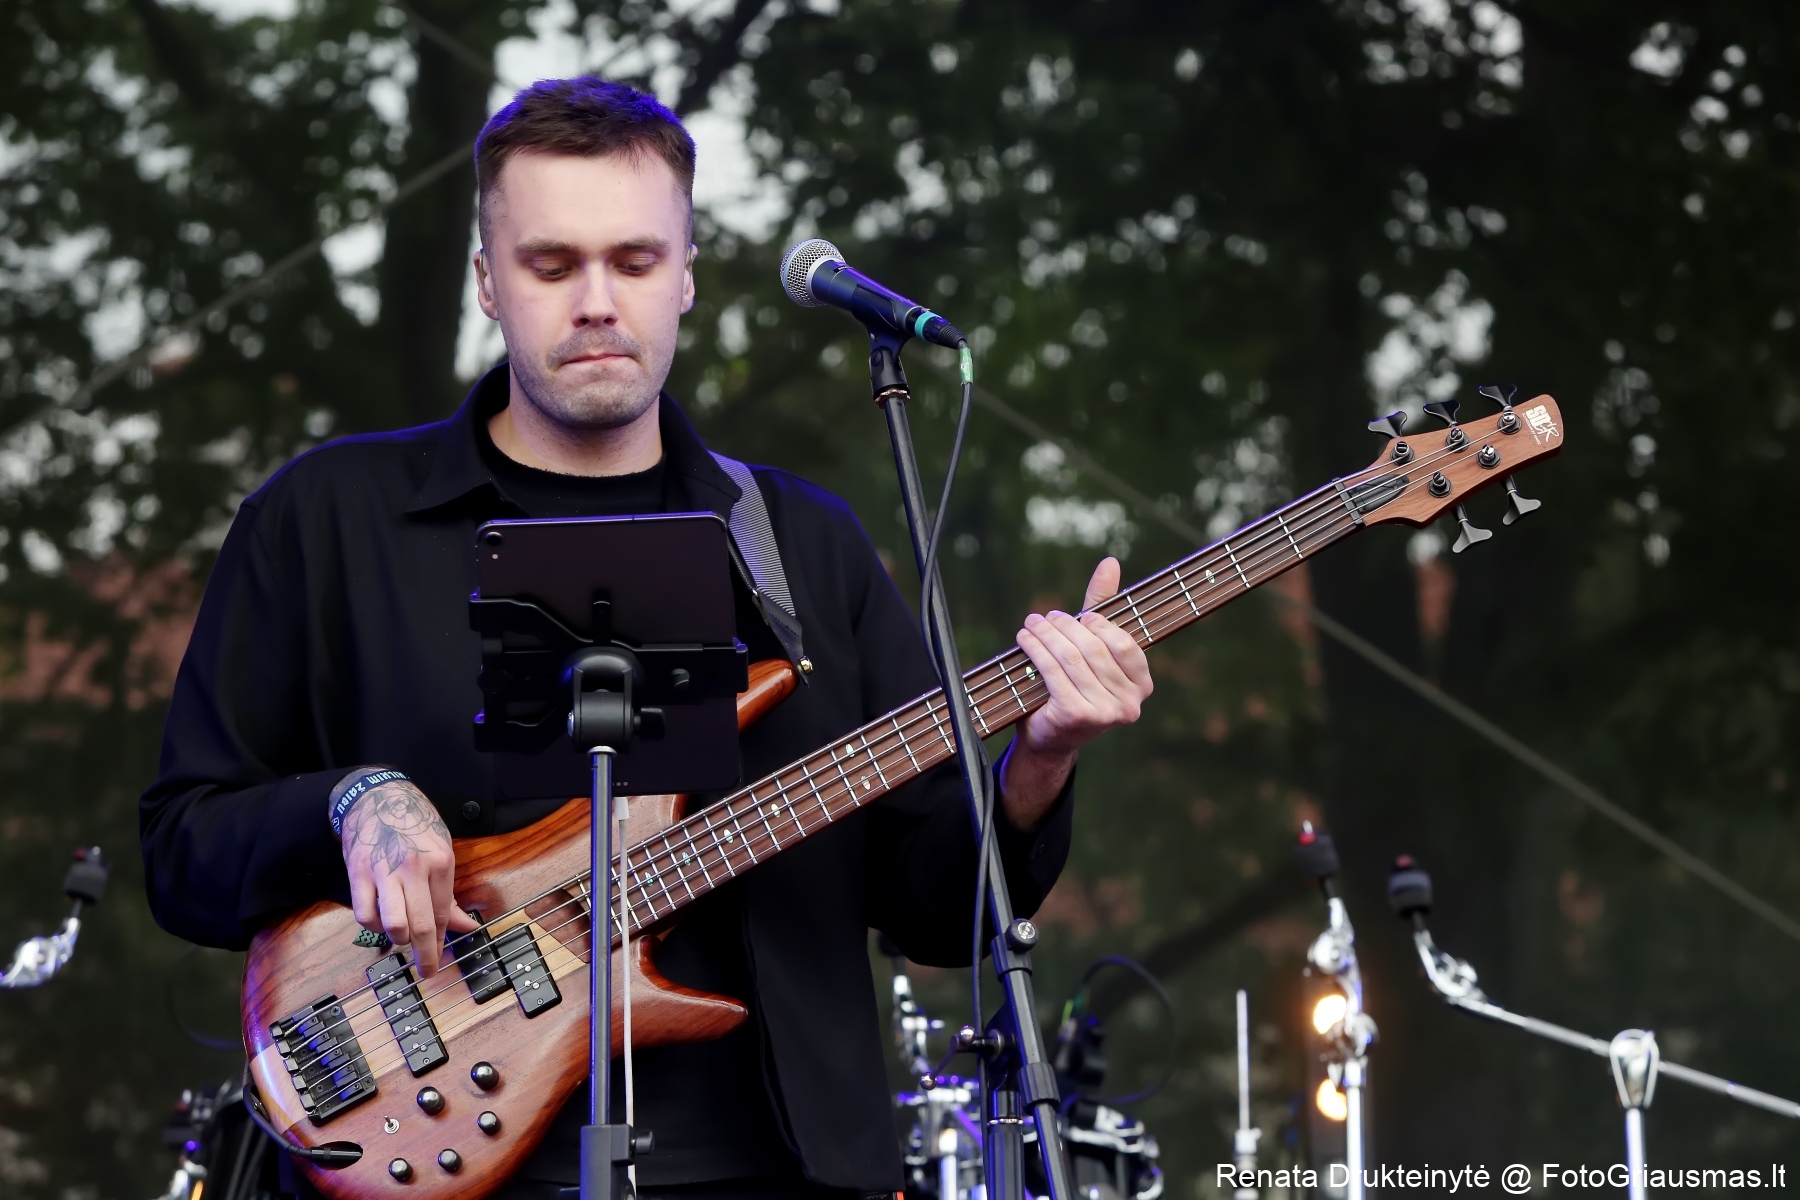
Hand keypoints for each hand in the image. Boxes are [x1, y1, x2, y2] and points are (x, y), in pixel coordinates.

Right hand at [340, 779, 478, 973]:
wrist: (377, 797)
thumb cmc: (414, 824)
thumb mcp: (442, 851)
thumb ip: (449, 894)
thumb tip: (466, 926)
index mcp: (439, 862)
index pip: (442, 915)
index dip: (441, 942)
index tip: (439, 958)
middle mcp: (413, 868)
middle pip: (420, 925)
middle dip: (425, 955)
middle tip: (427, 970)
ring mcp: (383, 871)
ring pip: (392, 924)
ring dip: (398, 939)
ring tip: (402, 937)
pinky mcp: (358, 873)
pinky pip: (364, 914)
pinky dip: (372, 926)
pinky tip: (380, 920)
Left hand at [1000, 557, 1153, 827]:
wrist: (1049, 736)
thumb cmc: (1074, 686)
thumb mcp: (1092, 647)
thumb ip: (1102, 607)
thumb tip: (1110, 562)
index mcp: (1142, 687)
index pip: (1125, 644)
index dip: (1100, 625)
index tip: (1079, 616)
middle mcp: (1130, 705)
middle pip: (1095, 648)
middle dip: (1067, 627)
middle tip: (1046, 616)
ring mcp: (1105, 714)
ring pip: (1072, 657)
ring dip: (1047, 635)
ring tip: (1032, 623)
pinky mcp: (1077, 716)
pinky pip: (1054, 672)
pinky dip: (1036, 650)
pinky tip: (1025, 640)